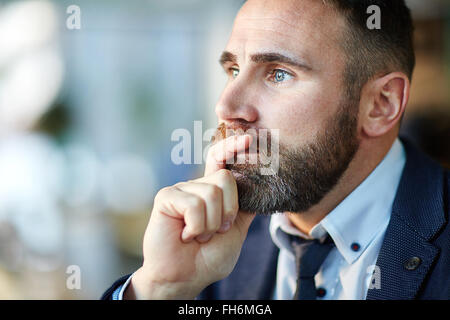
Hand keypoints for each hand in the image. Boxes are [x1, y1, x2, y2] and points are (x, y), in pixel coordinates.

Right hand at [125, 134, 255, 299]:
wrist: (186, 278)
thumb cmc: (208, 257)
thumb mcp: (236, 231)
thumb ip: (245, 208)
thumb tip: (262, 185)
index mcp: (212, 192)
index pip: (222, 160)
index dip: (233, 148)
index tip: (248, 139)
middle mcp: (196, 186)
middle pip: (225, 178)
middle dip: (227, 212)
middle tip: (214, 231)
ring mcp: (181, 190)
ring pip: (212, 194)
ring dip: (211, 225)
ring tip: (197, 236)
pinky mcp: (167, 197)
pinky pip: (194, 204)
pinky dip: (196, 227)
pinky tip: (185, 235)